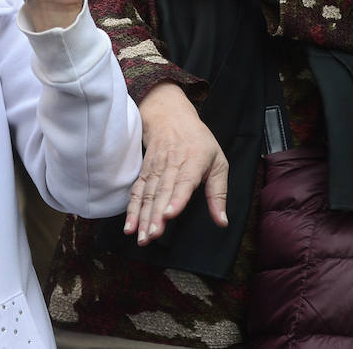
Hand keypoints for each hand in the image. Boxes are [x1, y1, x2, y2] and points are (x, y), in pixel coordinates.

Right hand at [126, 82, 227, 243]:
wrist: (169, 116)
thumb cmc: (198, 142)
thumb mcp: (218, 162)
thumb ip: (219, 193)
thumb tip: (222, 221)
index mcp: (193, 161)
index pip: (184, 182)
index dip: (177, 199)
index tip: (169, 215)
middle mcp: (171, 165)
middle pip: (162, 192)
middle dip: (156, 215)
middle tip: (152, 235)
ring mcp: (155, 168)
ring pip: (147, 194)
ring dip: (142, 216)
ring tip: (141, 237)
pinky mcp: (145, 171)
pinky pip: (137, 192)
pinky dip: (132, 209)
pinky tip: (130, 226)